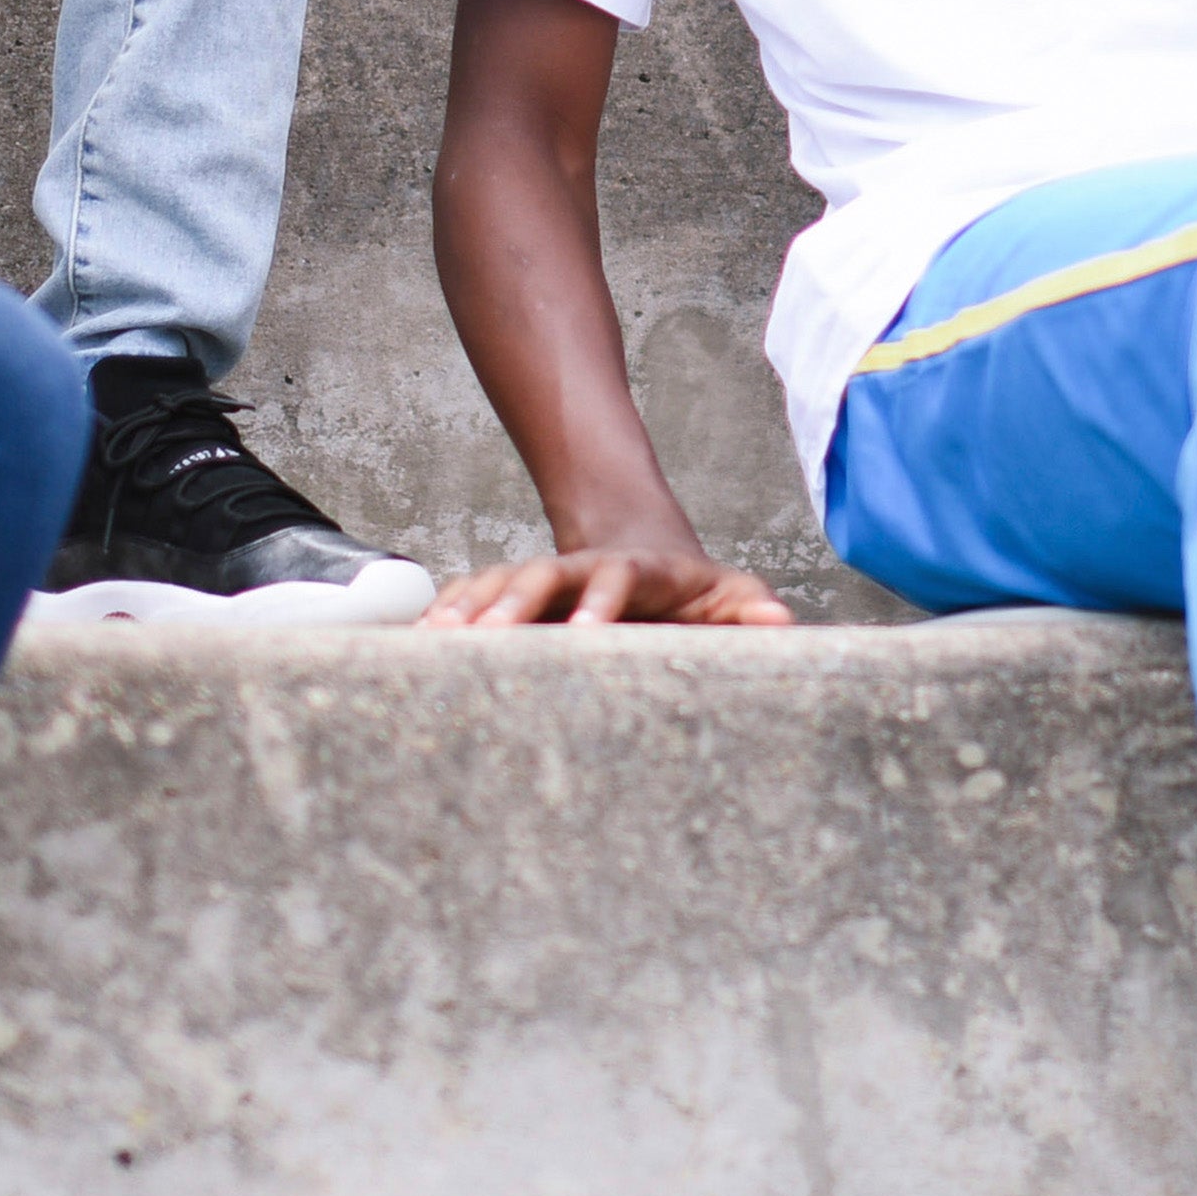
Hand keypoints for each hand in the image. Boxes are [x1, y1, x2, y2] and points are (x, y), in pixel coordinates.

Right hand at [425, 543, 791, 627]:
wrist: (640, 550)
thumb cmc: (688, 591)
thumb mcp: (726, 595)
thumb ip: (751, 609)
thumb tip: (783, 622)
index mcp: (633, 573)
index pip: (615, 578)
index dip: (600, 602)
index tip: (587, 632)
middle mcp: (580, 569)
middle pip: (543, 575)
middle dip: (515, 603)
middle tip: (488, 638)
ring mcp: (542, 579)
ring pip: (498, 583)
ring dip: (469, 608)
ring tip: (436, 639)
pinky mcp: (512, 597)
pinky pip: (471, 599)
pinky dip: (444, 617)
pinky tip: (413, 646)